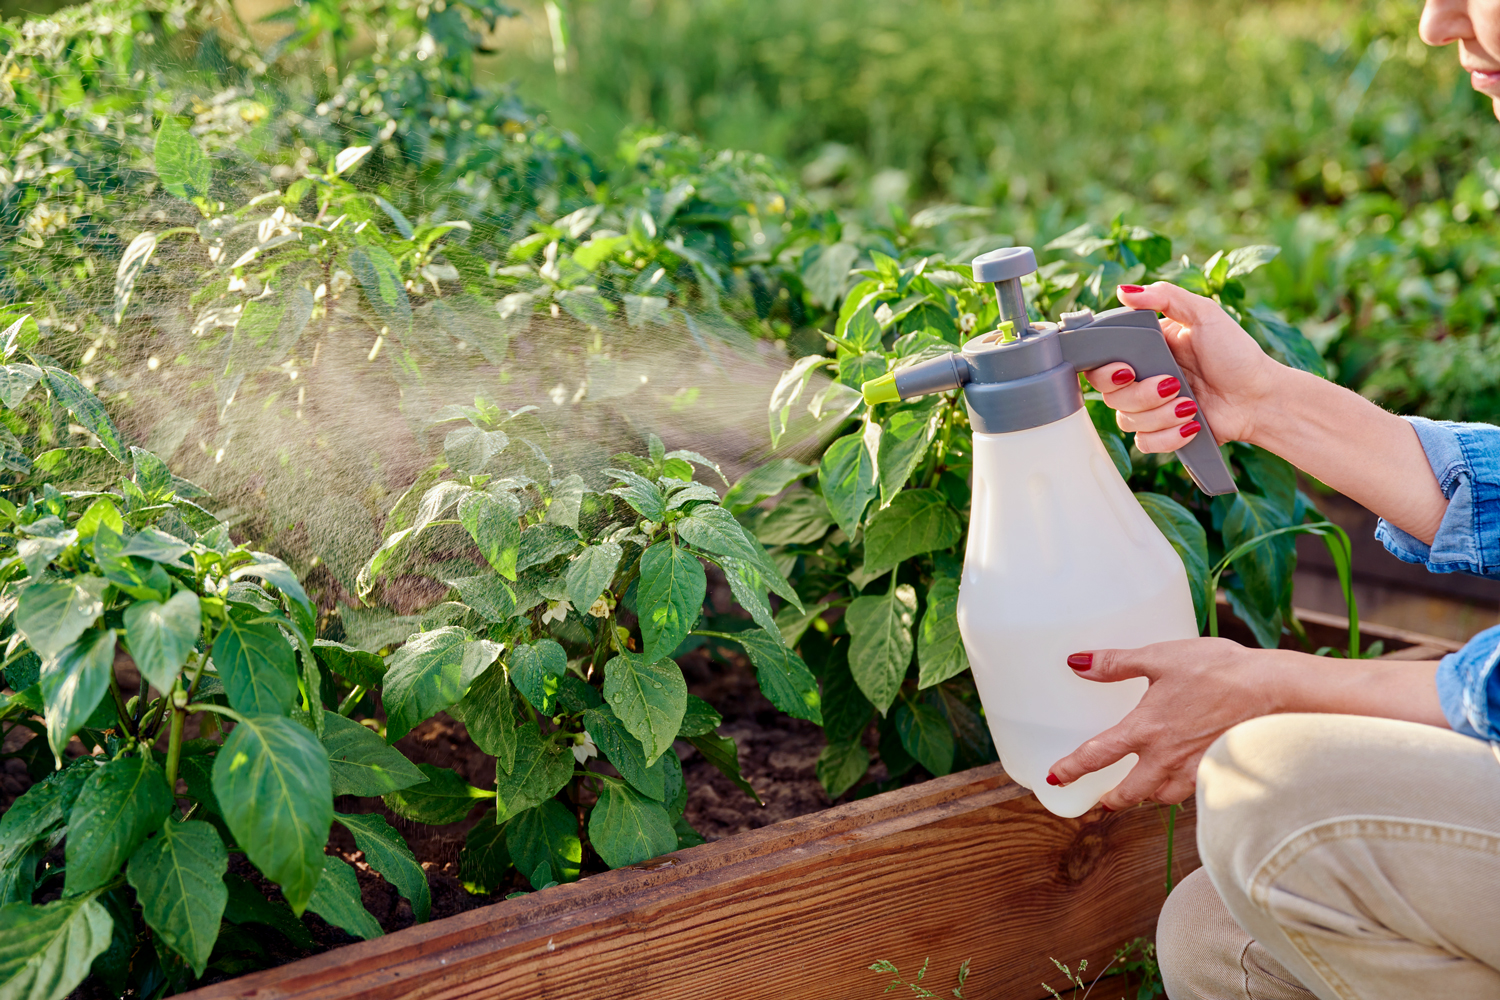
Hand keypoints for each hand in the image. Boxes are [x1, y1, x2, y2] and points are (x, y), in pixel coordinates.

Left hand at [1047, 638, 1276, 808]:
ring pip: (1161, 797)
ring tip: (1141, 791)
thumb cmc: (1219, 671)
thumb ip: (1116, 663)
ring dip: (1147, 796)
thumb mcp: (1160, 658)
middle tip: (1101, 801)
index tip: (1054, 779)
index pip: (1097, 756)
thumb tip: (1078, 663)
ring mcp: (1195, 771)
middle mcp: (1165, 759)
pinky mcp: (1220, 774)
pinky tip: (1184, 781)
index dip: (1071, 769)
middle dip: (1111, 799)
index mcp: (1145, 730)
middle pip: (1128, 793)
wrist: (1274, 691)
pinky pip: (1193, 792)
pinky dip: (1181, 790)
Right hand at [1082, 282, 1280, 453]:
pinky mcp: (1162, 434)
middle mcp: (1141, 380)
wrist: (1260, 397)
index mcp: (1144, 350)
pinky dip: (1167, 436)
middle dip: (1140, 394)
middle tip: (1172, 384)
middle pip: (1109, 395)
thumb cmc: (1236, 354)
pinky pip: (1144, 443)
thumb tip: (1123, 292)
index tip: (1127, 370)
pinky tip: (1191, 424)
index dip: (1105, 372)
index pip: (1100, 364)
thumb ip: (1164, 297)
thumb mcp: (1204, 314)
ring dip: (1160, 415)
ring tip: (1191, 404)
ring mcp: (1150, 409)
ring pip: (1126, 420)